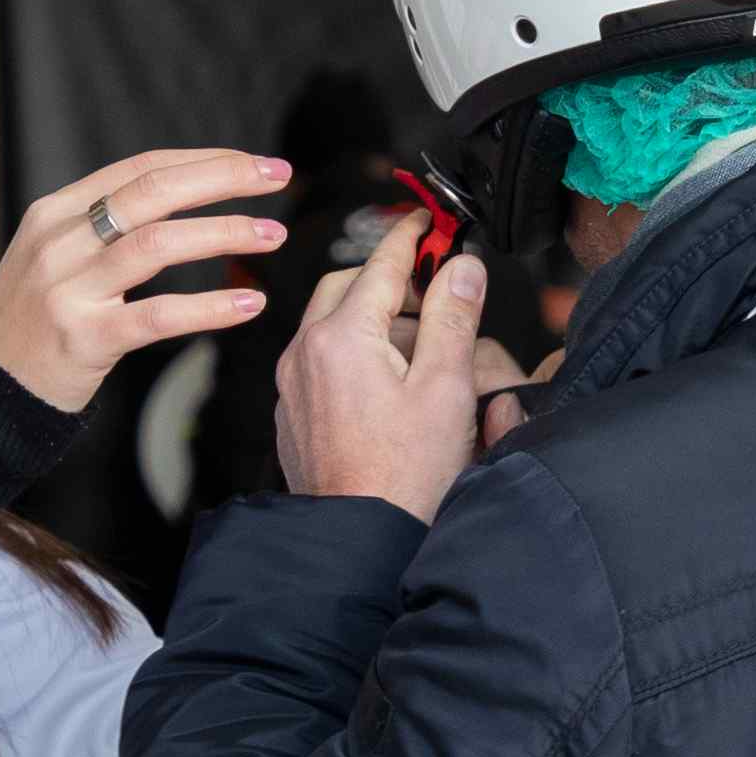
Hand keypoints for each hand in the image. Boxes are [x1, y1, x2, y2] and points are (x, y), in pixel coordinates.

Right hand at [0, 149, 293, 410]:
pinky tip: (247, 302)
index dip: (203, 159)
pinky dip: (209, 307)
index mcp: (55, 213)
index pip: (140, 168)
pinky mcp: (84, 337)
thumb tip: (179, 198)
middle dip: (223, 178)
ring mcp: (68, 289)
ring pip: (158, 244)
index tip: (253, 161)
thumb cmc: (32, 323)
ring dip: (224, 234)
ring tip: (270, 235)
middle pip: (153, 192)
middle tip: (276, 176)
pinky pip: (158, 315)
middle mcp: (59, 242)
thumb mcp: (52, 257)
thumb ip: (103, 227)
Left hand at [280, 207, 531, 520]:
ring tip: (420, 353)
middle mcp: (306, 351)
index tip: (429, 219)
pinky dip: (351, 352)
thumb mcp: (446, 387)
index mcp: (343, 337)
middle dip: (388, 280)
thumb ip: (452, 317)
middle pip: (347, 286)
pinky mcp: (293, 410)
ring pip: (330, 322)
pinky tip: (388, 386)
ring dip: (371, 318)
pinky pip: (319, 359)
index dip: (411, 236)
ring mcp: (294, 383)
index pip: (381, 265)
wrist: (360, 537)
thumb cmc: (405, 474)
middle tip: (433, 294)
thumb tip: (462, 266)